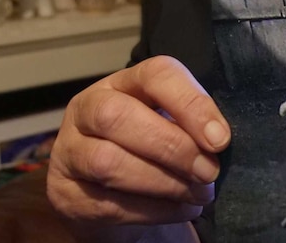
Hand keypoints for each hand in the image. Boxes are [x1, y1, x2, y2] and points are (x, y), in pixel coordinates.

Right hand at [47, 56, 230, 226]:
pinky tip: (182, 209)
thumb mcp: (172, 125)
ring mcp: (68, 151)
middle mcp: (87, 108)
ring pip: (108, 162)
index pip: (155, 74)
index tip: (220, 138)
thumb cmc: (153, 149)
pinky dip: (154, 210)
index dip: (190, 103)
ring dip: (165, 183)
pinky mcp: (64, 193)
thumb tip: (219, 139)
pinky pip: (107, 204)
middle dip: (172, 147)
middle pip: (118, 116)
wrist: (114, 196)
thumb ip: (191, 125)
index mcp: (123, 83)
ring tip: (200, 194)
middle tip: (209, 171)